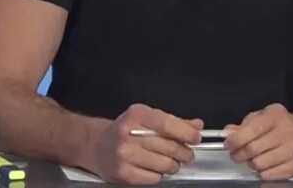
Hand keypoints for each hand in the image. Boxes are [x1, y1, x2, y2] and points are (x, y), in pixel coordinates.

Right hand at [84, 103, 203, 184]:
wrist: (95, 146)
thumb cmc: (125, 131)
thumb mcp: (147, 119)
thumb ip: (173, 122)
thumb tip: (197, 126)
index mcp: (137, 114)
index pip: (168, 124)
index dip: (187, 133)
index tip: (196, 138)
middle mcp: (129, 133)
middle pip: (170, 147)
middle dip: (184, 153)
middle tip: (187, 155)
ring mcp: (125, 154)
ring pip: (165, 165)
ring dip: (172, 166)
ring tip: (169, 162)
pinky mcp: (123, 173)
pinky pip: (154, 178)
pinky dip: (158, 175)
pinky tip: (152, 168)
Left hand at [223, 103, 292, 179]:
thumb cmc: (282, 124)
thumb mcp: (263, 117)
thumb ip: (244, 125)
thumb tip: (228, 133)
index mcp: (275, 116)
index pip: (250, 130)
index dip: (235, 140)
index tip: (228, 145)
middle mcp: (287, 132)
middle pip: (252, 149)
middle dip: (238, 154)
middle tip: (235, 155)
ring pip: (259, 164)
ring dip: (250, 163)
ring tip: (251, 159)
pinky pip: (269, 175)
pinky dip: (261, 172)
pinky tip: (263, 165)